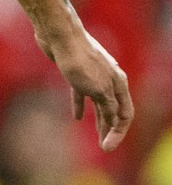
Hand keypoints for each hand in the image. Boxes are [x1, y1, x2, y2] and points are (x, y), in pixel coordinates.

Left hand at [35, 26, 132, 150]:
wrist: (60, 36)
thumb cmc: (79, 60)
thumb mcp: (96, 88)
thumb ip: (107, 104)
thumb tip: (114, 119)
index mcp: (119, 84)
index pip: (124, 114)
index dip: (118, 133)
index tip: (107, 148)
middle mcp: (110, 80)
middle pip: (114, 111)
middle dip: (110, 130)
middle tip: (104, 148)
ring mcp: (93, 76)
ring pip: (99, 104)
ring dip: (99, 121)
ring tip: (97, 137)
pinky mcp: (76, 73)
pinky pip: (81, 94)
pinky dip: (80, 106)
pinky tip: (76, 118)